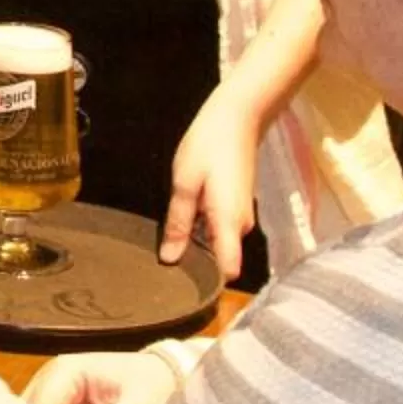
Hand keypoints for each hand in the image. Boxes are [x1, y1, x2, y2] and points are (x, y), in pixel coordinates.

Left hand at [162, 91, 262, 266]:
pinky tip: (182, 217)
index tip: (181, 286)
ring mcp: (241, 216)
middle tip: (161, 259)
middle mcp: (240, 226)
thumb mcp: (184, 183)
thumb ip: (179, 223)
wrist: (238, 116)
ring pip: (217, 242)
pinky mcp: (236, 206)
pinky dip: (201, 227)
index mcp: (228, 223)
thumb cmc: (208, 145)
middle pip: (219, 259)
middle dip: (194, 261)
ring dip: (196, 241)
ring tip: (168, 237)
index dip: (206, 283)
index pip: (227, 270)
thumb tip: (171, 259)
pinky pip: (218, 228)